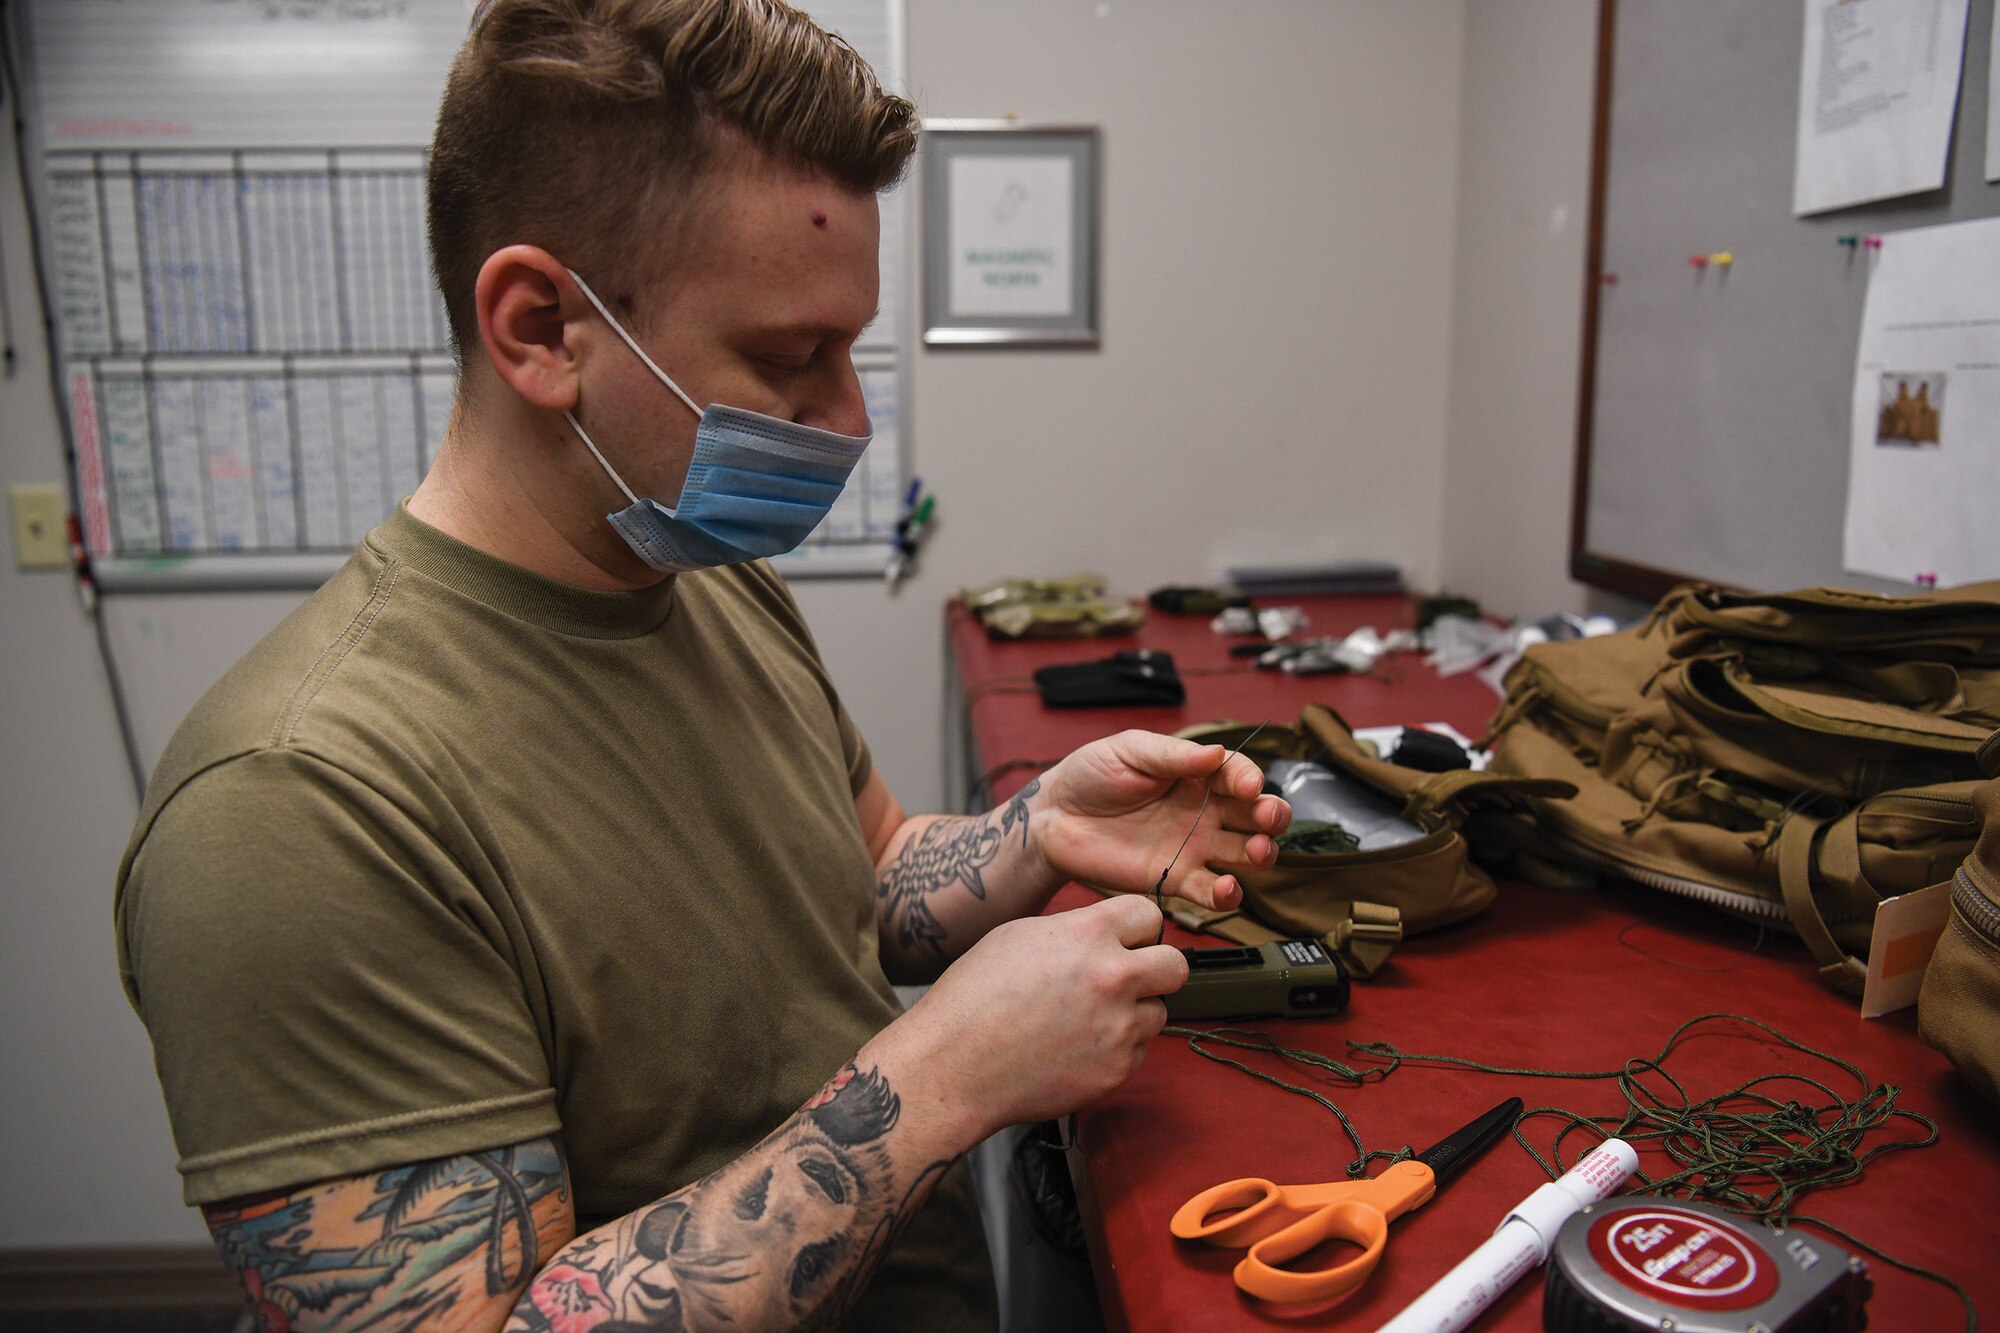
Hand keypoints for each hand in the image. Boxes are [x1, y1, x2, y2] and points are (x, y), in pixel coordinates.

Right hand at [888, 894, 1187, 1140]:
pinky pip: (1137, 1053)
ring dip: (1132, 1014)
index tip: (1124, 941)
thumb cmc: (974, 997)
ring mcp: (1119, 1029)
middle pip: (1176, 965)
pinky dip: (1115, 1051)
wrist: (953, 1066)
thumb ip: (1076, 931)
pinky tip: (1074, 1049)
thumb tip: (1108, 934)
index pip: (1150, 915)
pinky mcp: (1116, 1071)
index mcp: (1088, 935)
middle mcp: (1113, 978)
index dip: (1135, 929)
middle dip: (1155, 970)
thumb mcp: (1019, 935)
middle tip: (1125, 980)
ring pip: (1158, 1013)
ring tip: (1084, 1020)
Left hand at [1025, 730, 1290, 910]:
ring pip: (1245, 854)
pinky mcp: (1175, 879)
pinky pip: (1210, 891)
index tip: (1250, 785)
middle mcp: (1204, 810)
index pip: (1238, 774)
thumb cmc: (1092, 774)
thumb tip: (1215, 753)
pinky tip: (1226, 889)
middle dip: (1271, 816)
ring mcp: (1193, 846)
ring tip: (1256, 852)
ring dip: (1261, 854)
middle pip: (1254, 815)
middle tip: (1268, 819)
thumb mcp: (1130, 751)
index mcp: (1197, 773)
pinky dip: (1226, 894)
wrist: (1054, 817)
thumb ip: (1172, 756)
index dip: (1250, 779)